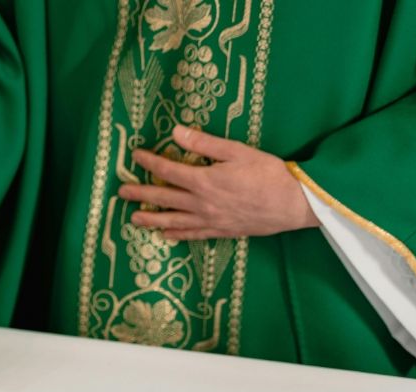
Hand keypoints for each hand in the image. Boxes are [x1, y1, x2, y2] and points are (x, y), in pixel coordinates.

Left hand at [118, 125, 318, 239]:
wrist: (294, 203)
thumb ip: (205, 144)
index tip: (135, 155)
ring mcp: (210, 220)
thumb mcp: (237, 151)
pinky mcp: (222, 231)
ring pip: (174, 221)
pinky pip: (193, 235)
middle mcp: (202, 204)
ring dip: (151, 220)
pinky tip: (166, 236)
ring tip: (134, 220)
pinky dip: (177, 235)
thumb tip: (177, 131)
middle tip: (121, 193)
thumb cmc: (269, 173)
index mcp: (204, 181)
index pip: (168, 170)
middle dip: (140, 194)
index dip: (149, 162)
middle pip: (164, 198)